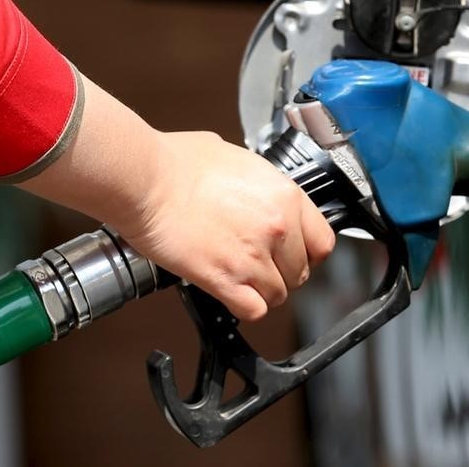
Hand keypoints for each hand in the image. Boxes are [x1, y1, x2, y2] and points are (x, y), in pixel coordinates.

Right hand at [113, 131, 335, 320]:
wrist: (145, 180)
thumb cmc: (178, 162)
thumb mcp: (237, 157)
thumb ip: (259, 181)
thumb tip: (257, 188)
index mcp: (285, 196)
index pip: (322, 242)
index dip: (307, 252)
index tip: (295, 253)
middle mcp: (277, 228)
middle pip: (300, 272)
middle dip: (281, 272)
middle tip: (260, 265)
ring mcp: (253, 257)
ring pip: (278, 295)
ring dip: (262, 291)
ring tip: (242, 279)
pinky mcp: (225, 279)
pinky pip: (253, 310)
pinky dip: (245, 306)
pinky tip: (232, 293)